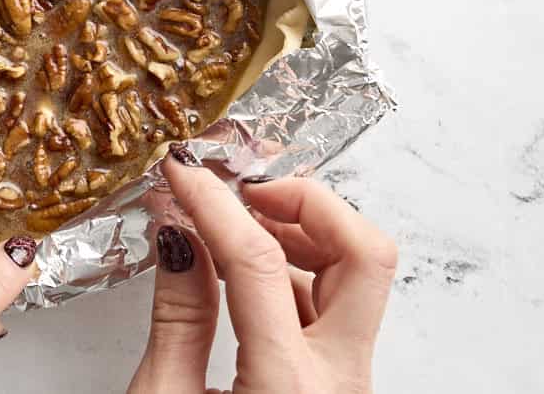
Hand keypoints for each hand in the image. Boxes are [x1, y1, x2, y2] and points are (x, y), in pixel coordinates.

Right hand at [129, 150, 396, 393]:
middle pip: (365, 255)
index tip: (181, 171)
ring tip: (236, 222)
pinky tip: (244, 269)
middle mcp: (338, 383)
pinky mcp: (339, 382)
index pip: (256, 260)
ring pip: (360, 274)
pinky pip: (337, 304)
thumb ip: (178, 315)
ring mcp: (348, 383)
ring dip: (305, 231)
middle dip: (308, 203)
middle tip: (245, 191)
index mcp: (287, 390)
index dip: (212, 202)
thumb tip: (179, 234)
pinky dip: (298, 268)